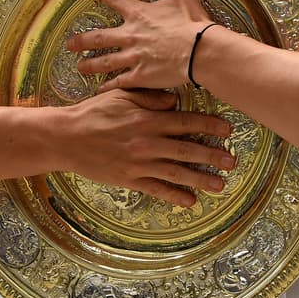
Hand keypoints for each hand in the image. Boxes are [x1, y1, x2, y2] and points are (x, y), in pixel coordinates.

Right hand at [49, 88, 235, 206]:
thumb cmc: (93, 113)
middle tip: (232, 161)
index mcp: (147, 120)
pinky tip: (189, 201)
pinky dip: (174, 196)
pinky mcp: (129, 179)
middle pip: (187, 149)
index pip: (185, 122)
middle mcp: (147, 142)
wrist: (66, 138)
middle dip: (212, 156)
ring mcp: (139, 163)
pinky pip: (156, 189)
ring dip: (200, 179)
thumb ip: (150, 98)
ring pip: (176, 172)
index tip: (227, 130)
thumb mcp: (121, 96)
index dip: (209, 126)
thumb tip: (175, 101)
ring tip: (219, 185)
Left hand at [68, 0, 211, 91]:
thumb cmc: (192, 23)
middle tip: (70, 43)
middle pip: (99, 37)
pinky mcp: (140, 76)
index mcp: (139, 14)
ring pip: (104, 62)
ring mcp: (133, 57)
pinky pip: (119, 82)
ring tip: (79, 67)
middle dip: (82, 40)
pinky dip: (109, 85)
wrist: (200, 51)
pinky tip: (101, 88)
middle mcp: (130, 36)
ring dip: (90, 64)